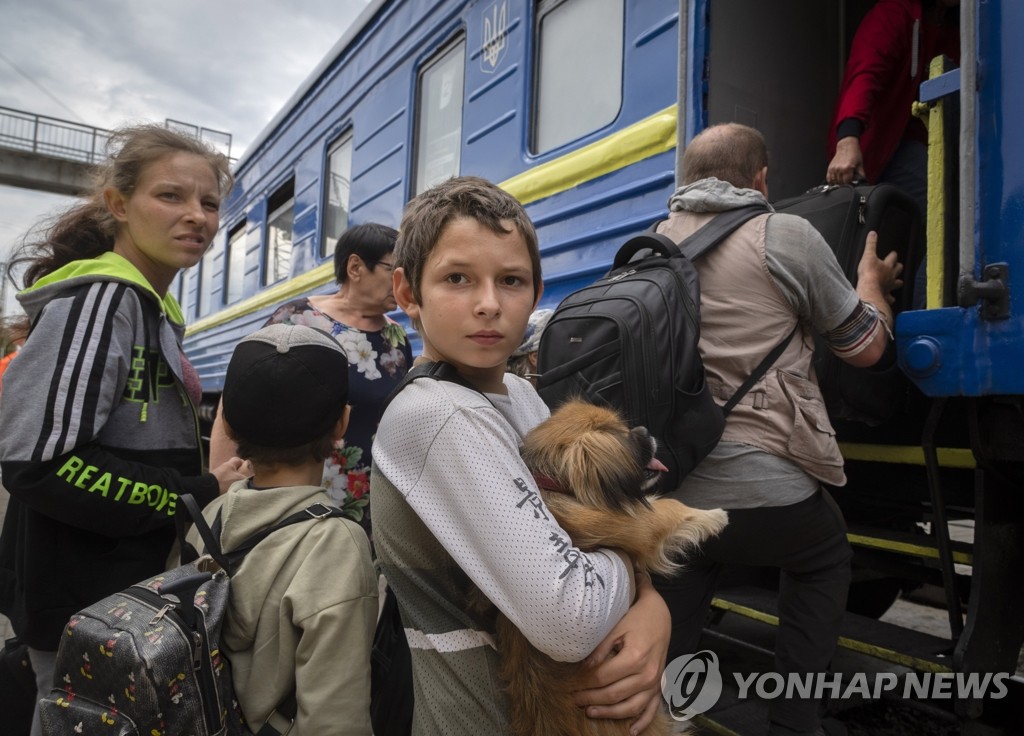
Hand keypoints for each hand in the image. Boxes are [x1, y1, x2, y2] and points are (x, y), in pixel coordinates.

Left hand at [211, 456, 250, 493]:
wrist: (208, 491)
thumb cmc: (225, 482)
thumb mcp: (239, 479)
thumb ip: (246, 477)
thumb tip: (251, 478)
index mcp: (230, 464)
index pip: (238, 460)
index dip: (244, 464)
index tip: (248, 470)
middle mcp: (223, 468)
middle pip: (233, 469)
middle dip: (238, 475)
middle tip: (243, 481)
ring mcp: (217, 475)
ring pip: (228, 477)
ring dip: (232, 482)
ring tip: (236, 488)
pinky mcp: (214, 483)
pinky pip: (223, 483)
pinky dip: (226, 487)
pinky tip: (229, 491)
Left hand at [573, 574, 670, 734]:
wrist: (660, 615)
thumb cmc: (636, 619)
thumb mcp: (616, 628)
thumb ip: (600, 649)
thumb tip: (584, 667)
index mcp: (635, 658)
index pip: (603, 677)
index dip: (586, 683)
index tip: (572, 685)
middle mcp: (647, 674)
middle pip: (614, 694)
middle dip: (592, 699)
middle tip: (575, 700)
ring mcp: (655, 683)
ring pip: (630, 707)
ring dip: (610, 713)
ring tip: (590, 712)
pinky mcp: (659, 686)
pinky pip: (652, 709)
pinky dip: (643, 722)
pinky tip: (631, 731)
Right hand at [827, 136, 865, 184]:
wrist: (847, 146)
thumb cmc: (854, 154)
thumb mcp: (860, 164)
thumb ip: (861, 174)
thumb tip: (862, 181)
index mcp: (847, 168)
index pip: (847, 182)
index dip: (850, 183)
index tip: (851, 182)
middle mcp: (839, 169)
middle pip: (840, 183)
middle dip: (844, 183)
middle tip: (847, 180)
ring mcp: (834, 169)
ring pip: (834, 182)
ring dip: (838, 182)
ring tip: (842, 180)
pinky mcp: (830, 168)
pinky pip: (828, 178)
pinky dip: (831, 181)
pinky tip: (835, 181)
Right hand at [857, 231, 903, 308]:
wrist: (869, 290)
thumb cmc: (869, 274)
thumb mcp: (868, 256)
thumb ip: (871, 244)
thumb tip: (873, 233)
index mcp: (887, 265)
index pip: (892, 258)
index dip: (892, 255)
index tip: (893, 253)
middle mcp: (890, 276)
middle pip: (898, 270)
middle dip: (898, 267)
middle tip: (898, 266)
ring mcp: (889, 286)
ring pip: (897, 283)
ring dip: (897, 282)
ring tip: (898, 282)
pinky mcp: (885, 296)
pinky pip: (890, 298)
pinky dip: (891, 298)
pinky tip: (890, 299)